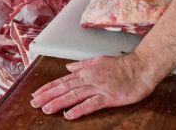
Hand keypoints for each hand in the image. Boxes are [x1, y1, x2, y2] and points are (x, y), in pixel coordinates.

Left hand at [30, 52, 157, 119]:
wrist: (141, 67)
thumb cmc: (123, 65)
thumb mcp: (99, 61)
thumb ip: (82, 65)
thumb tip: (68, 67)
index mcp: (86, 71)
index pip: (63, 80)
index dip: (48, 87)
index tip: (36, 93)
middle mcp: (89, 79)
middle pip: (64, 88)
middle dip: (48, 95)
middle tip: (34, 103)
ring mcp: (98, 88)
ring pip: (74, 95)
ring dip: (58, 102)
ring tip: (45, 109)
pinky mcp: (109, 97)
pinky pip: (91, 104)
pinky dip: (79, 109)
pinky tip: (69, 115)